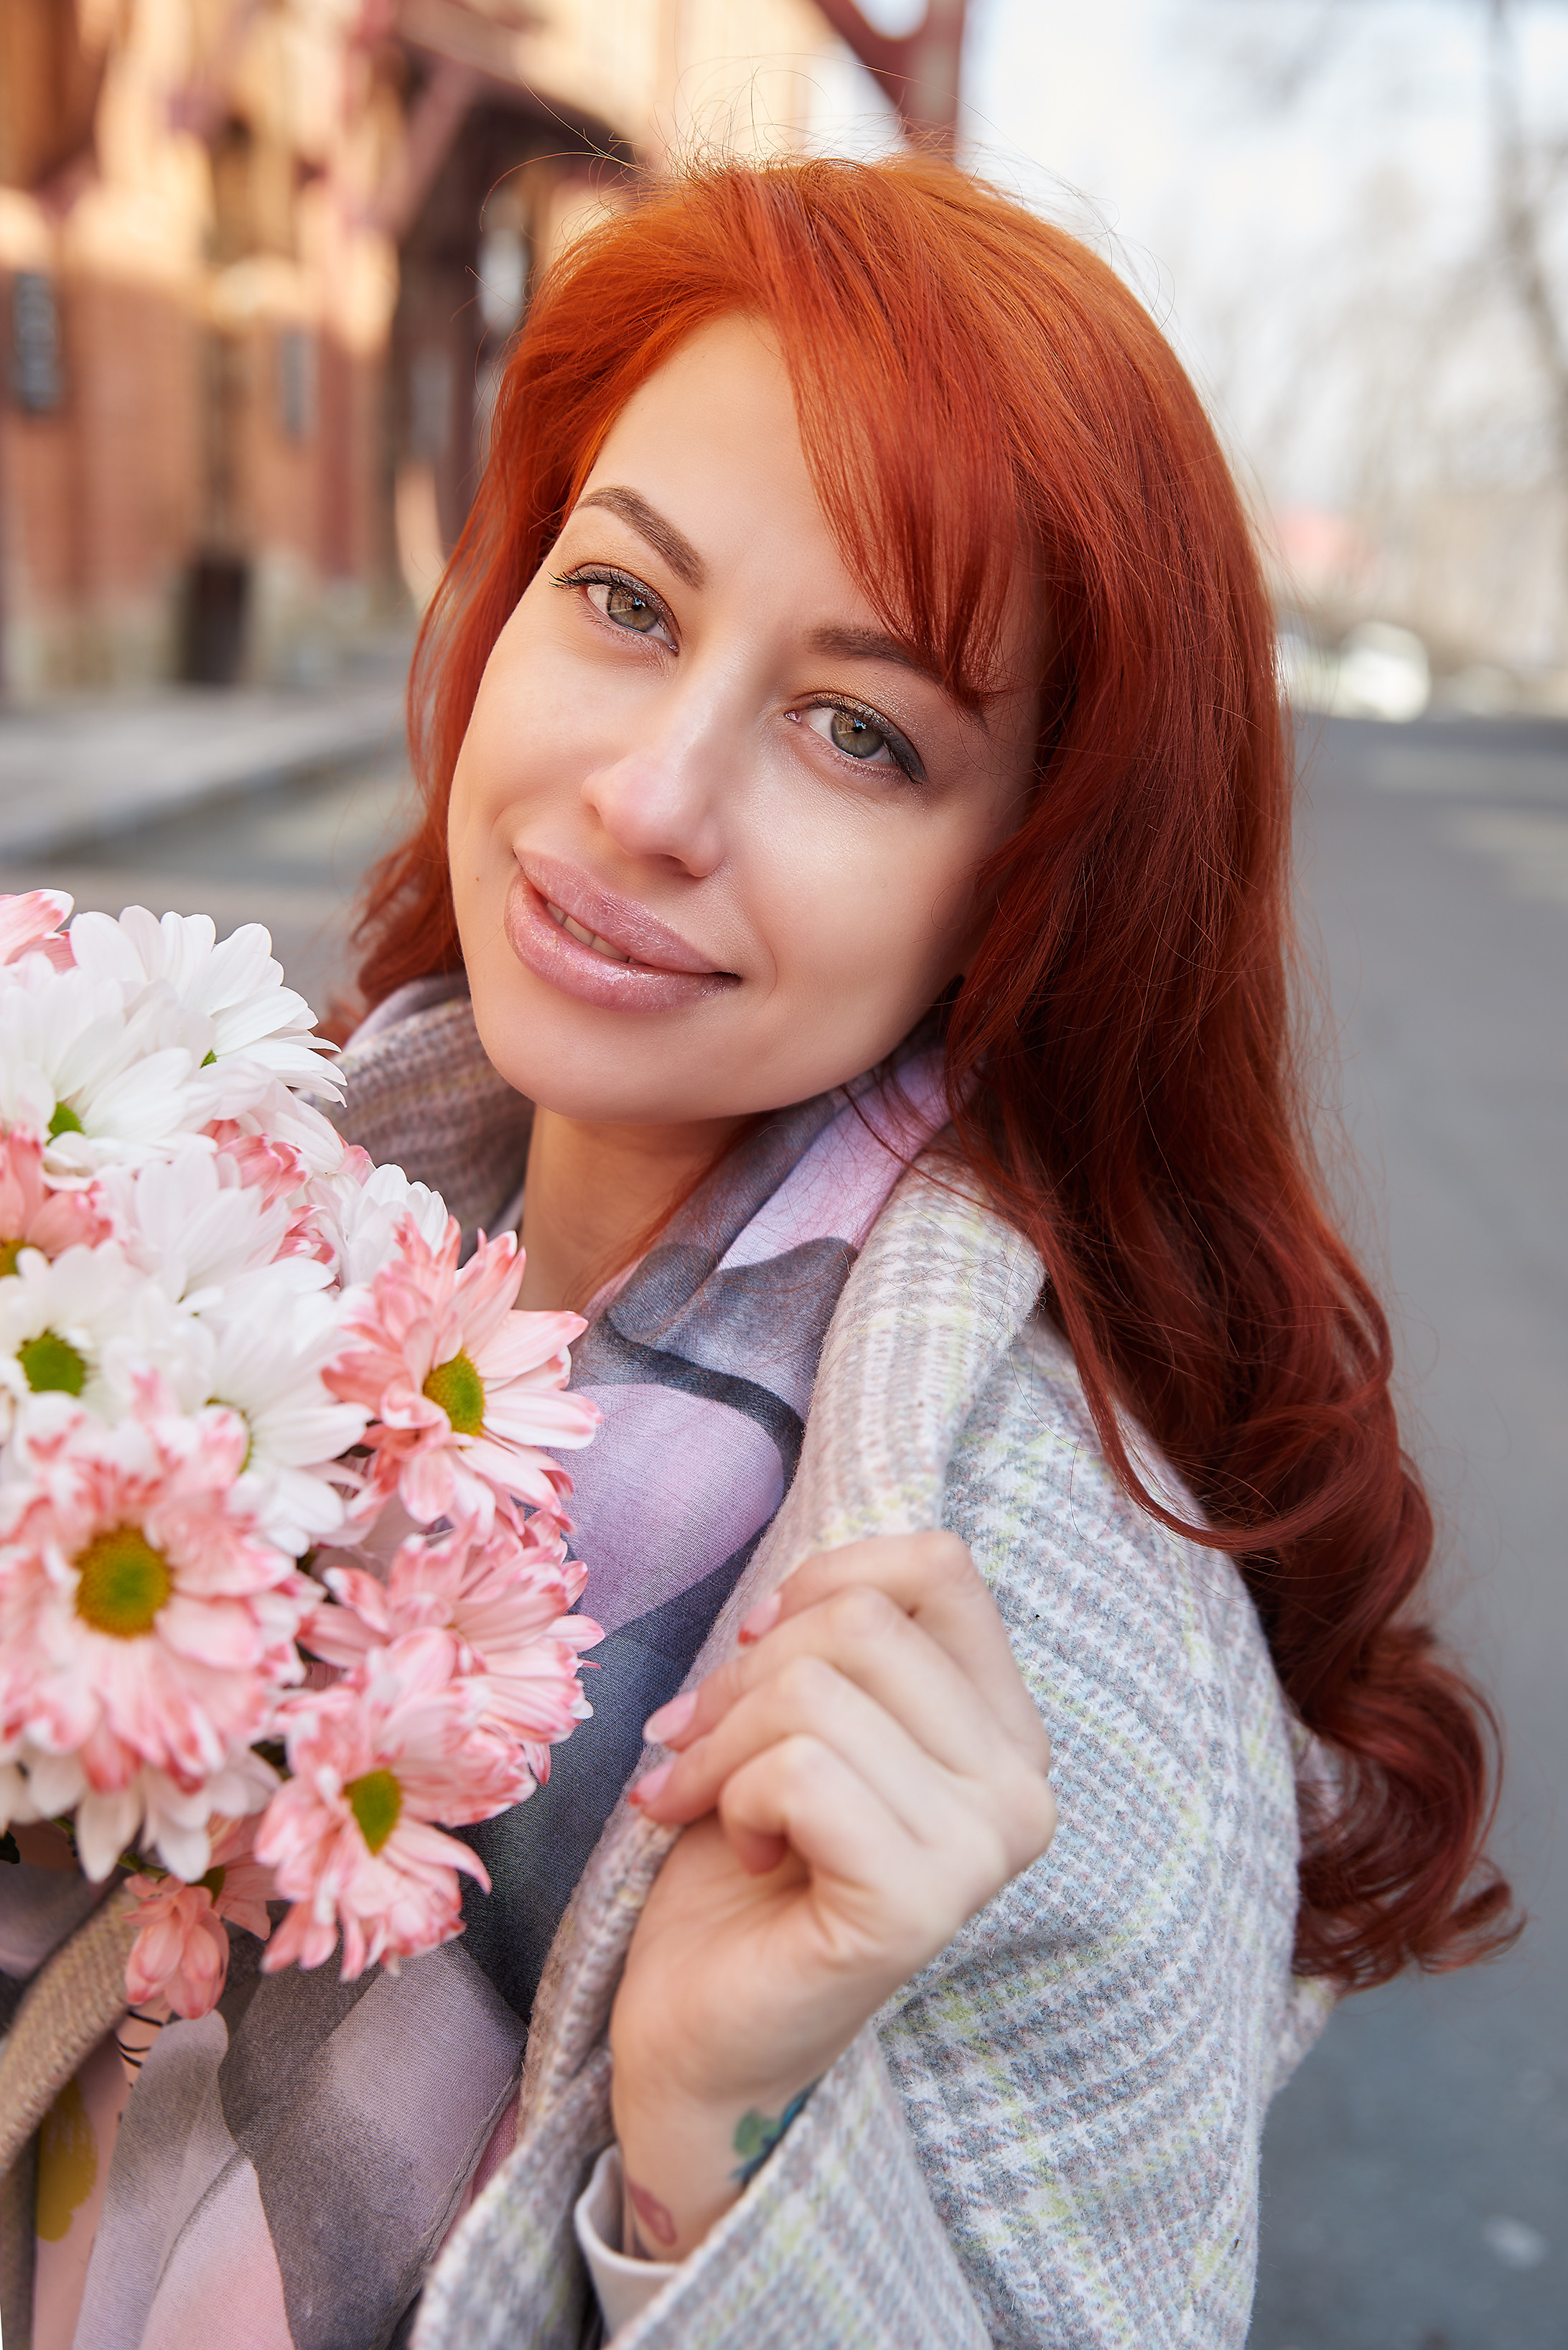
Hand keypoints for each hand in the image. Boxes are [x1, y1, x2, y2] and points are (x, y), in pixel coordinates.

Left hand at [608, 1532, 1055, 2259]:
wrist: (703, 2028)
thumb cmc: (749, 1864)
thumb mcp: (797, 1718)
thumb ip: (828, 1644)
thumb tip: (779, 1601)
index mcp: (1006, 1730)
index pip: (939, 1566)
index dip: (824, 1579)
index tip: (756, 1644)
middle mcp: (1021, 1787)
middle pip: (861, 1621)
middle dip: (744, 1673)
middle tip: (701, 1748)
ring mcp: (981, 1851)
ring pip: (816, 1693)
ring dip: (723, 1744)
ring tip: (708, 1804)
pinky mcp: (916, 1905)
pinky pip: (801, 1773)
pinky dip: (735, 1798)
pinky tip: (743, 1853)